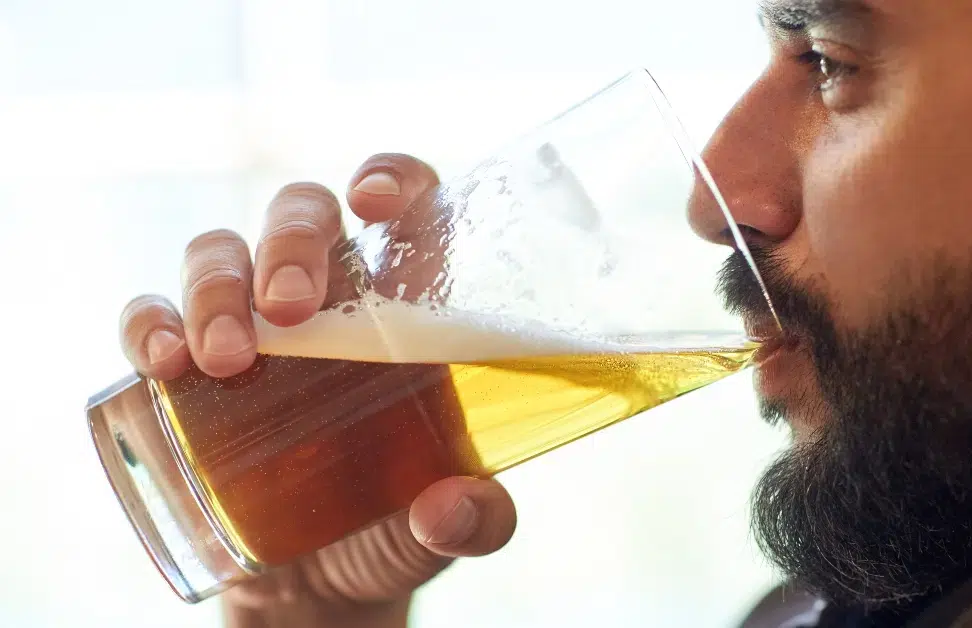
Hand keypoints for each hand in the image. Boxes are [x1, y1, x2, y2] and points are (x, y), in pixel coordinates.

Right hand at [118, 155, 517, 624]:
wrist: (327, 580)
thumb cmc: (402, 519)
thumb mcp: (458, 526)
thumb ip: (478, 517)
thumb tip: (450, 509)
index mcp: (408, 305)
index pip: (407, 204)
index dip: (391, 177)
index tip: (373, 203)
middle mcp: (330, 294)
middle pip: (303, 212)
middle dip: (291, 241)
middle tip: (291, 306)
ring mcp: (254, 323)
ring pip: (221, 249)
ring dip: (217, 287)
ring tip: (227, 357)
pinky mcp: (191, 367)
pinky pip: (151, 313)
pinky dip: (147, 323)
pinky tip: (162, 360)